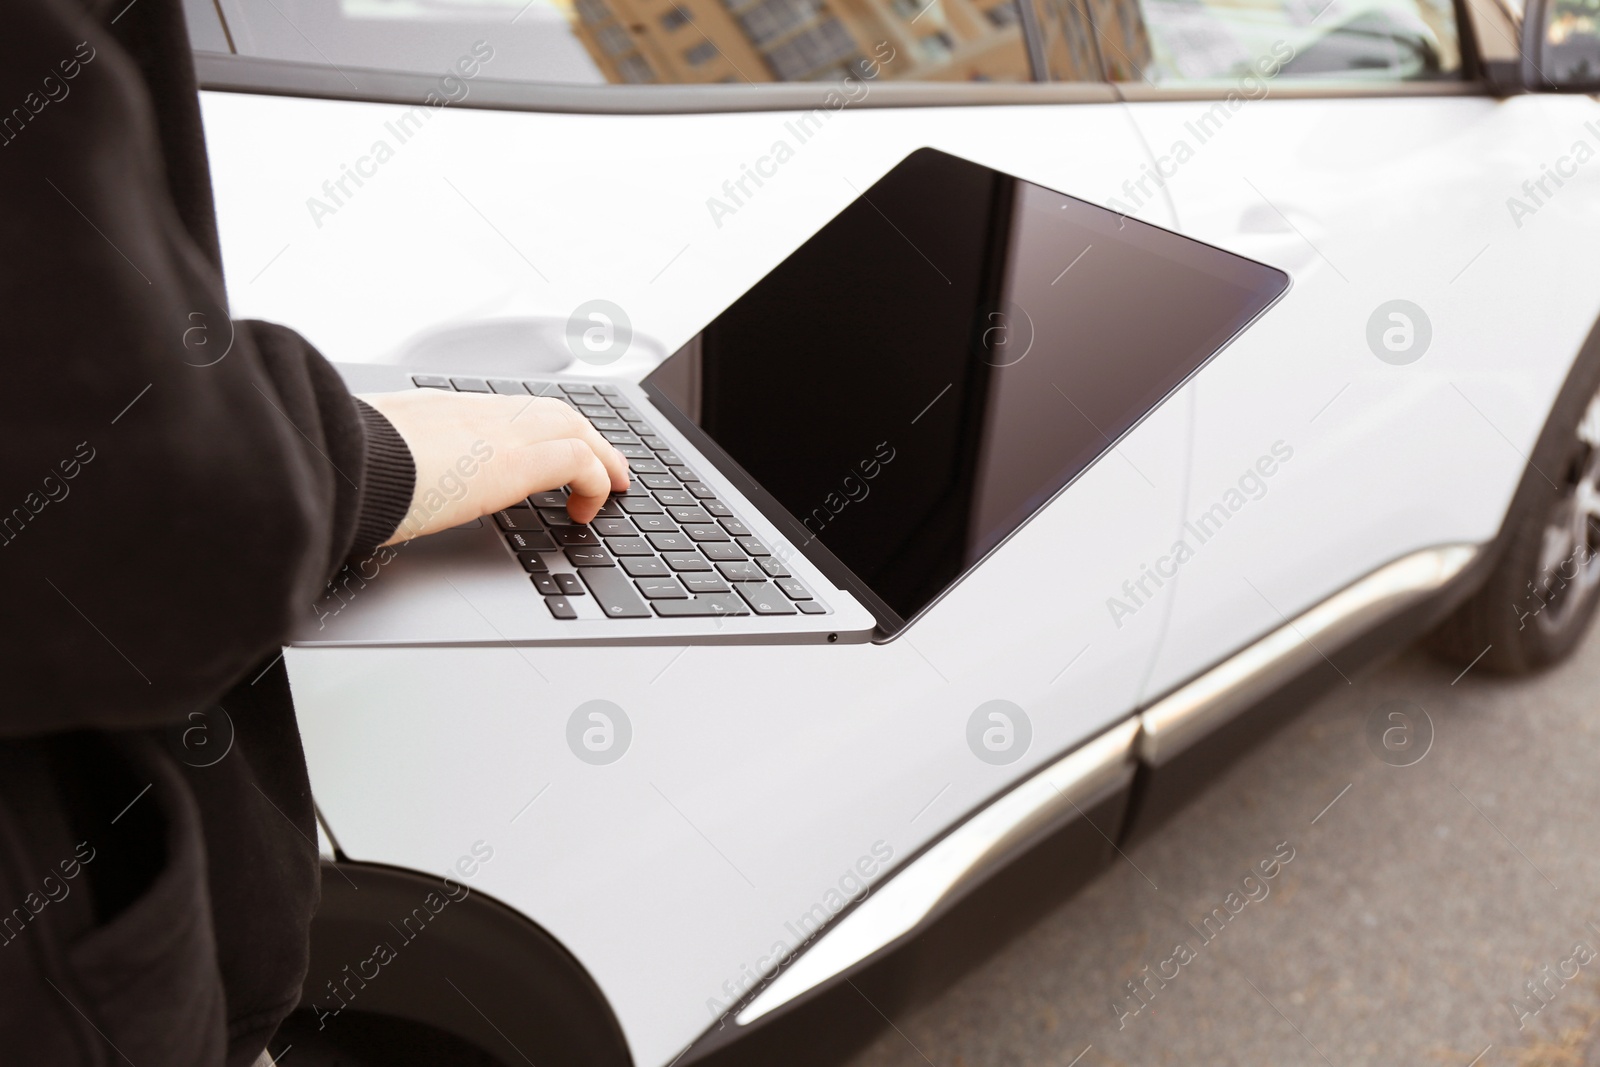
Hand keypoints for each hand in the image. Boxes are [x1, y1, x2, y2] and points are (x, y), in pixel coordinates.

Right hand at [359, 390, 629, 543]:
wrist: (337, 459)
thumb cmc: (337, 465)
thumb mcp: (362, 459)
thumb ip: (379, 467)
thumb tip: (365, 489)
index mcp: (435, 411)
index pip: (500, 411)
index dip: (532, 429)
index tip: (543, 449)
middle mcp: (471, 411)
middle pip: (546, 411)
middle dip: (581, 435)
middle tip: (602, 464)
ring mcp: (496, 430)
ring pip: (570, 425)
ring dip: (597, 454)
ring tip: (611, 485)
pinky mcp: (515, 459)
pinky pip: (578, 460)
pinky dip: (594, 481)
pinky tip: (588, 510)